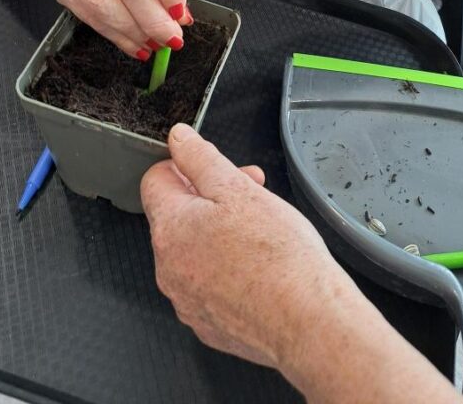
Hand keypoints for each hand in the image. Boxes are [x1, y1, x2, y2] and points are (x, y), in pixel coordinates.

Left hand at [140, 124, 358, 370]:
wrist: (307, 320)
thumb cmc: (278, 257)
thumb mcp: (238, 189)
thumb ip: (201, 158)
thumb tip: (178, 139)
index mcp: (171, 229)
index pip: (155, 181)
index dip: (184, 165)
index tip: (209, 165)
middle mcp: (169, 268)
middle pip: (178, 215)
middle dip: (211, 196)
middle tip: (249, 189)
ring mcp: (187, 300)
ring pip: (194, 249)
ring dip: (220, 230)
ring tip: (260, 228)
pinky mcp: (208, 322)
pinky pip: (208, 282)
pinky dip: (228, 267)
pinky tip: (258, 262)